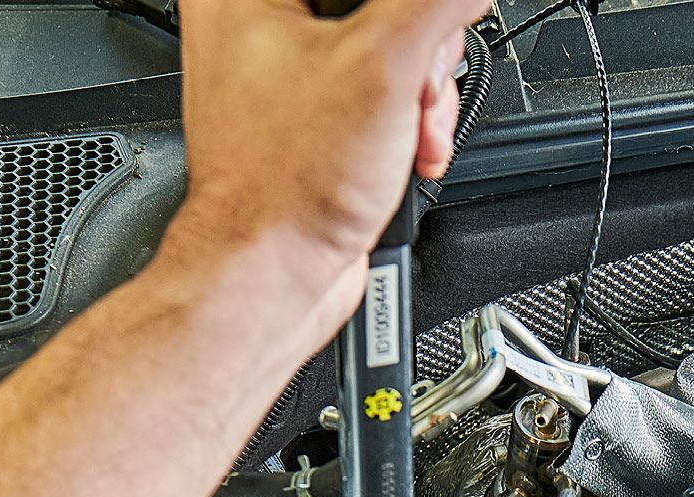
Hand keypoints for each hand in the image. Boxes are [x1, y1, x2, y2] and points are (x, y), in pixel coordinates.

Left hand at [171, 0, 487, 284]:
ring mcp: (288, 66)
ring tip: (413, 127)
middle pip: (385, 2)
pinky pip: (384, 80)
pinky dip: (410, 112)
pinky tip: (409, 142)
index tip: (431, 30)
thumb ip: (435, 4)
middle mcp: (259, 19)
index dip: (409, 8)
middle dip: (423, 50)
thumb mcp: (385, 67)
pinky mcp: (316, 107)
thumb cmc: (287, 187)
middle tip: (416, 88)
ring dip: (424, 89)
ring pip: (393, 39)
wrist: (276, 273)